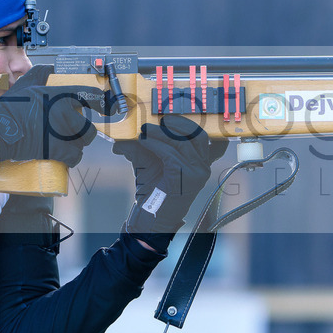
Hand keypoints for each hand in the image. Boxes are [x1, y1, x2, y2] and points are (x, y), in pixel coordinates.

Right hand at [0, 67, 106, 166]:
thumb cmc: (10, 108)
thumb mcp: (26, 84)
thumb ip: (41, 73)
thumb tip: (50, 68)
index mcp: (59, 95)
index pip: (90, 95)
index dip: (101, 102)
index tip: (105, 107)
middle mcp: (65, 113)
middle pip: (88, 127)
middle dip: (83, 132)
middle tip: (73, 132)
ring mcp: (63, 133)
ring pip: (82, 143)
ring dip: (76, 145)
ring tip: (64, 144)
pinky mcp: (58, 150)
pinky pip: (74, 157)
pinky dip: (71, 158)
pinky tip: (64, 156)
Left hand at [113, 116, 227, 245]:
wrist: (151, 220)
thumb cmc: (153, 192)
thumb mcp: (149, 164)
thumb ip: (142, 147)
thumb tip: (123, 137)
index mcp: (201, 163)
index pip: (209, 138)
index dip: (197, 123)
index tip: (180, 112)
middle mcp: (203, 168)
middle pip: (198, 134)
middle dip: (179, 123)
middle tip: (160, 119)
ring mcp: (197, 174)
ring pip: (182, 142)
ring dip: (161, 133)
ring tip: (144, 130)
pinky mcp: (185, 178)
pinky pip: (170, 154)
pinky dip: (155, 144)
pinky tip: (142, 141)